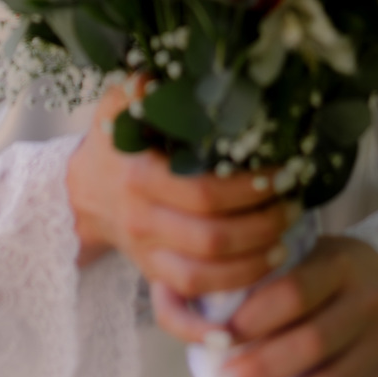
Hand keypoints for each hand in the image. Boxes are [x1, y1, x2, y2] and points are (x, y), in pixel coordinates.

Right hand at [66, 85, 296, 299]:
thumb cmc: (113, 143)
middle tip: (293, 204)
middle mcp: (142, 221)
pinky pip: (190, 297)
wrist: (85, 192)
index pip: (202, 193)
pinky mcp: (153, 275)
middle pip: (211, 238)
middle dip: (261, 226)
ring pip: (205, 274)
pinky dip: (228, 293)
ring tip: (286, 239)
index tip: (278, 175)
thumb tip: (156, 79)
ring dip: (253, 262)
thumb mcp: (116, 106)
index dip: (246, 190)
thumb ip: (135, 88)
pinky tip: (261, 274)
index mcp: (138, 177)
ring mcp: (146, 254)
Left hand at [152, 234, 377, 376]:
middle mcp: (368, 301)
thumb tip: (203, 310)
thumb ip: (267, 275)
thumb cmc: (324, 268)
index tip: (224, 335)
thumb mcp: (304, 253)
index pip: (296, 291)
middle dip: (264, 366)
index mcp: (341, 263)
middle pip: (313, 341)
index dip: (258, 317)